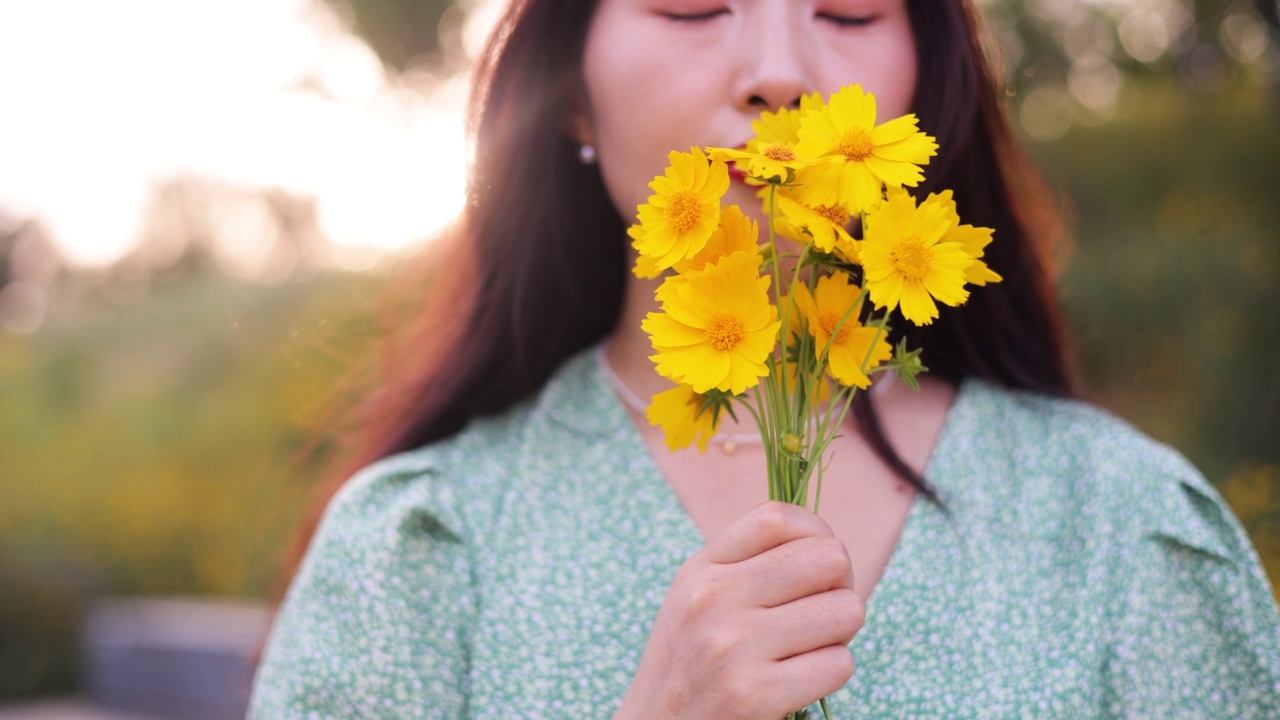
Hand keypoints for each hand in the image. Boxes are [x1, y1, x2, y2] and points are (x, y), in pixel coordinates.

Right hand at [614, 501, 864, 719]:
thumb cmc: (690, 672)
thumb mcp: (696, 604)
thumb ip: (747, 569)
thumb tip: (826, 546)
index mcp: (699, 570)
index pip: (778, 517)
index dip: (818, 536)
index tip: (817, 570)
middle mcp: (712, 599)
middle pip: (828, 559)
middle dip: (840, 588)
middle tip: (821, 616)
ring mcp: (731, 645)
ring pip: (845, 612)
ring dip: (839, 637)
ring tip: (807, 651)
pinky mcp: (753, 694)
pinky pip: (839, 664)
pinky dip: (830, 675)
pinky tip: (798, 684)